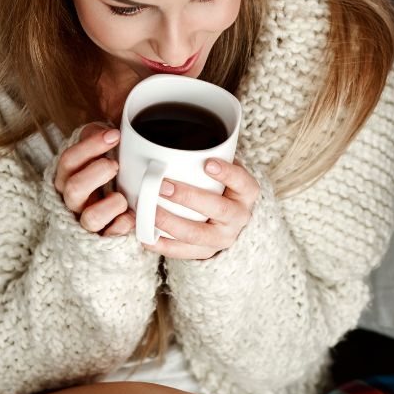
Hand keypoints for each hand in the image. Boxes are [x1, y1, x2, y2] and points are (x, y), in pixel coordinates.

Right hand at [55, 124, 135, 236]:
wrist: (113, 221)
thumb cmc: (106, 182)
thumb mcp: (101, 159)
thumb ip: (100, 144)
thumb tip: (107, 128)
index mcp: (69, 178)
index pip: (69, 160)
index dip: (90, 146)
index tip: (115, 135)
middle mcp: (74, 202)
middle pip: (73, 187)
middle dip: (96, 173)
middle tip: (115, 165)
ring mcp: (87, 223)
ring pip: (91, 217)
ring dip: (111, 204)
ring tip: (123, 197)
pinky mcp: (103, 240)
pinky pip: (110, 236)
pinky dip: (122, 226)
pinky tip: (131, 218)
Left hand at [142, 158, 259, 259]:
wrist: (232, 222)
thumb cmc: (223, 188)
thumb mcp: (226, 172)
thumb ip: (211, 157)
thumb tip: (173, 140)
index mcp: (246, 193)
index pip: (242, 181)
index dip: (227, 174)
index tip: (208, 163)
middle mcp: (239, 217)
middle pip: (218, 209)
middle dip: (188, 197)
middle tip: (162, 186)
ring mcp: (224, 237)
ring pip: (197, 234)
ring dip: (170, 223)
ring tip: (148, 212)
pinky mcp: (207, 253)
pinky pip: (184, 253)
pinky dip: (163, 246)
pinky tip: (146, 236)